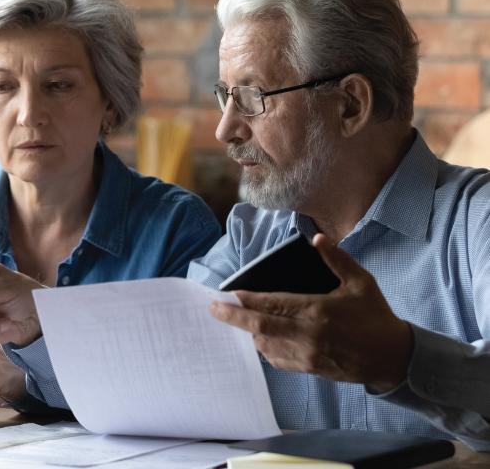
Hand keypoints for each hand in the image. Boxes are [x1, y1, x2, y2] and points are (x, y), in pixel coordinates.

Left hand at [210, 233, 413, 392]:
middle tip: (212, 309)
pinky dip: (263, 348)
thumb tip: (317, 238)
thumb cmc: (376, 317)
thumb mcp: (360, 282)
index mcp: (317, 311)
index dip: (246, 300)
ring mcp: (306, 355)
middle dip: (232, 318)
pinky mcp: (309, 369)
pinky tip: (258, 338)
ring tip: (235, 320)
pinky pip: (277, 360)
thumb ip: (336, 259)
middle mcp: (307, 335)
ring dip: (247, 333)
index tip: (227, 294)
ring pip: (264, 345)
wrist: (393, 358)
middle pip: (259, 327)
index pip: (272, 304)